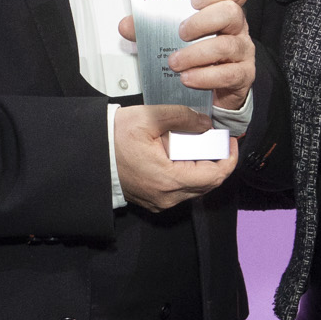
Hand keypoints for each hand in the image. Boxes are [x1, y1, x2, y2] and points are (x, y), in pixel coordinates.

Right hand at [115, 104, 237, 211]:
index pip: (215, 176)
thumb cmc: (115, 137)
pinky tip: (180, 156)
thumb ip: (183, 117)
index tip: (230, 141)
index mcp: (169, 179)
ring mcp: (160, 202)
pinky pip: (181, 191)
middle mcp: (167, 197)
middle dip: (216, 161)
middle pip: (208, 184)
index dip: (229, 158)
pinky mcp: (153, 201)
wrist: (90, 155)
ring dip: (201, 167)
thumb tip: (206, 124)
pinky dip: (187, 173)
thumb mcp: (150, 117)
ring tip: (195, 144)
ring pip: (195, 188)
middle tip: (214, 139)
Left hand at [118, 0, 254, 111]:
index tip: (194, 0)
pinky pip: (228, 74)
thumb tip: (126, 24)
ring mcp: (242, 51)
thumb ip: (149, 29)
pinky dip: (204, 76)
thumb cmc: (195, 56)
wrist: (210, 91)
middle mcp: (236, 28)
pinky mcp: (242, 75)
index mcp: (222, 11)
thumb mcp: (172, 38)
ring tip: (175, 62)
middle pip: (231, 12)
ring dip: (196, 53)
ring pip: (227, 45)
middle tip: (181, 33)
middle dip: (202, 22)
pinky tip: (188, 78)